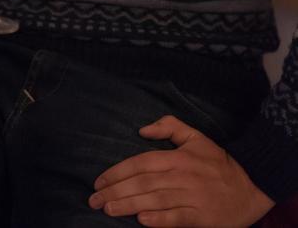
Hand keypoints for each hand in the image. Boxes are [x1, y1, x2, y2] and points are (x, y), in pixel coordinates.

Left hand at [88, 115, 274, 225]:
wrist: (252, 184)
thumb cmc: (218, 161)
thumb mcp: (195, 136)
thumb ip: (169, 127)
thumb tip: (141, 130)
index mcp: (177, 157)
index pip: (140, 163)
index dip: (117, 171)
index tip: (99, 181)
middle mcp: (181, 176)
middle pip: (142, 183)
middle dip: (115, 191)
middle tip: (94, 199)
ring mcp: (191, 196)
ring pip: (154, 200)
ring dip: (129, 205)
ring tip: (108, 210)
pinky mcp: (201, 217)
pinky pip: (177, 218)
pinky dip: (159, 219)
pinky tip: (141, 220)